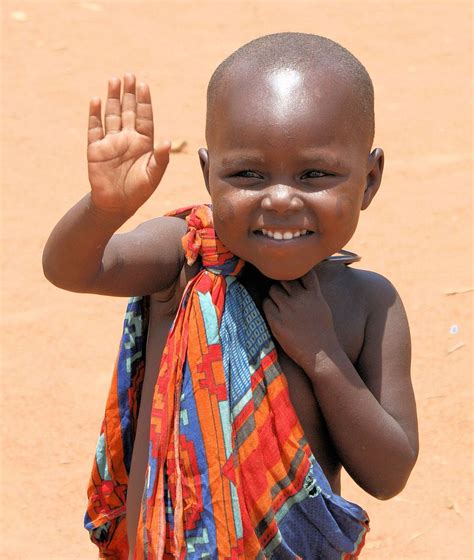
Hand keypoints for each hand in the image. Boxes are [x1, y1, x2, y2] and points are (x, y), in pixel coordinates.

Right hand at [87, 74, 169, 216]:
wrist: (117, 205)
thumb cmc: (139, 191)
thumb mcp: (154, 175)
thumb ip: (161, 158)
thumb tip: (166, 140)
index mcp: (143, 143)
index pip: (144, 117)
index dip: (144, 101)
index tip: (143, 85)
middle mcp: (127, 138)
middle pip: (128, 111)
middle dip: (129, 94)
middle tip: (129, 75)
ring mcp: (111, 142)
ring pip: (111, 115)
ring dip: (112, 98)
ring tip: (114, 80)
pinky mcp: (95, 149)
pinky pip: (94, 128)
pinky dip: (94, 114)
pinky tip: (96, 100)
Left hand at [262, 269, 340, 373]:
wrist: (320, 355)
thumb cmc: (322, 331)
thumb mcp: (322, 306)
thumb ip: (311, 292)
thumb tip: (299, 279)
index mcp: (314, 294)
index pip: (303, 272)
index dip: (296, 274)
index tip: (294, 279)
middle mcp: (301, 299)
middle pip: (284, 279)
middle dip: (282, 284)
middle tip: (283, 294)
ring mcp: (288, 309)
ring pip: (273, 290)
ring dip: (274, 294)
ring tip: (278, 304)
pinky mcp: (277, 320)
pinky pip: (266, 303)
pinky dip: (268, 305)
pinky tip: (273, 313)